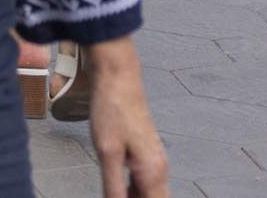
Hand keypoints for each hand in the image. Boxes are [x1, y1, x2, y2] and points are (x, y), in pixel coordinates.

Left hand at [85, 43, 169, 196]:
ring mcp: (155, 160)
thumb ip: (113, 185)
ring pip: (149, 193)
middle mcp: (159, 169)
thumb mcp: (106, 152)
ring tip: (115, 195)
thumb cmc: (111, 110)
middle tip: (115, 197)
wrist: (117, 79)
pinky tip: (117, 190)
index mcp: (153, 173)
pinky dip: (133, 190)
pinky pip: (144, 181)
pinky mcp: (146, 152)